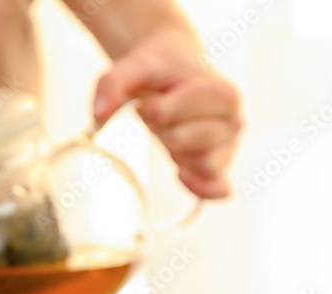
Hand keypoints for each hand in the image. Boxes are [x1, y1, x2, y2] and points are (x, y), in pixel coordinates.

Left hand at [93, 29, 241, 198]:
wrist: (173, 68)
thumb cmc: (158, 68)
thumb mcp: (134, 66)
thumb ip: (113, 83)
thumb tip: (98, 115)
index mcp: (223, 93)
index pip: (187, 114)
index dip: (160, 110)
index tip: (149, 102)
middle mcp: (233, 120)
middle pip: (190, 141)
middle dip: (164, 130)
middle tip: (157, 115)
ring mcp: (228, 146)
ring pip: (205, 165)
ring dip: (178, 152)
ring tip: (170, 131)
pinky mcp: (218, 166)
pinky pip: (218, 189)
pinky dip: (200, 188)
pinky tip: (179, 173)